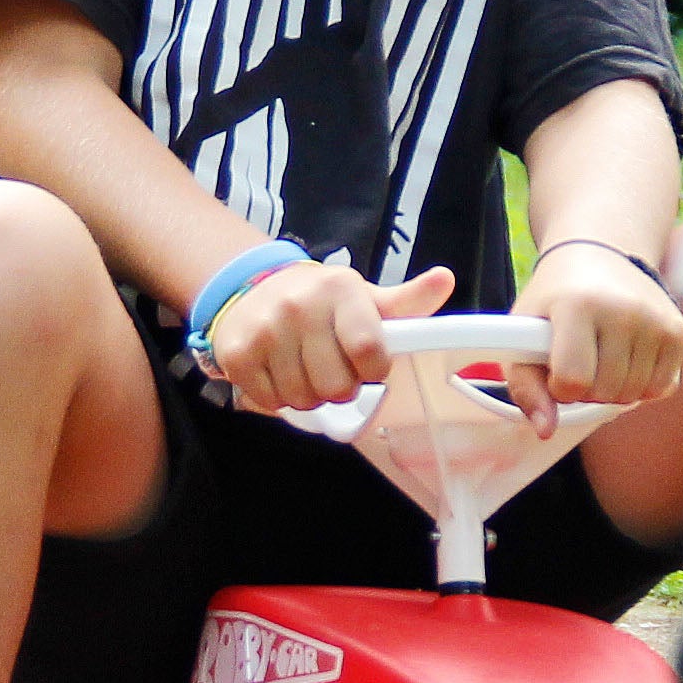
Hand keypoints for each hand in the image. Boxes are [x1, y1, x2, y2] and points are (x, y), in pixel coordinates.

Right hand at [207, 261, 448, 416]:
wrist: (251, 287)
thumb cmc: (322, 303)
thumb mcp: (365, 297)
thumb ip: (407, 300)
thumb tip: (445, 280)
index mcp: (340, 289)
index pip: (370, 352)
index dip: (373, 371)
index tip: (368, 365)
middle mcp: (299, 306)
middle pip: (336, 387)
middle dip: (340, 387)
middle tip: (331, 368)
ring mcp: (265, 330)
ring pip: (304, 399)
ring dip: (309, 395)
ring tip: (304, 369)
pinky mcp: (237, 354)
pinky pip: (272, 402)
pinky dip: (279, 398)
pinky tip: (278, 371)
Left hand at [510, 239, 681, 424]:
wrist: (601, 254)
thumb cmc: (555, 301)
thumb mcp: (525, 333)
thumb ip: (525, 387)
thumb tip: (546, 430)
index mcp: (578, 305)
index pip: (573, 381)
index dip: (559, 387)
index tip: (555, 368)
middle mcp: (622, 310)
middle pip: (605, 393)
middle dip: (587, 390)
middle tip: (579, 361)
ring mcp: (655, 320)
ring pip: (633, 395)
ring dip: (614, 389)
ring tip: (602, 357)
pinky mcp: (677, 330)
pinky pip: (660, 387)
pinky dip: (641, 385)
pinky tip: (627, 358)